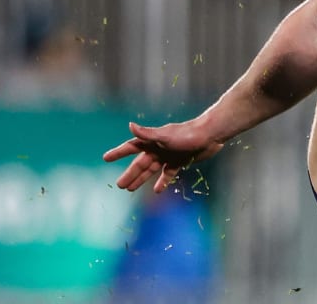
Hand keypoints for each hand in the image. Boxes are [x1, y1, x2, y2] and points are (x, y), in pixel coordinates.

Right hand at [103, 120, 224, 192]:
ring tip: (130, 189)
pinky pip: (168, 173)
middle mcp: (159, 148)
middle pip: (141, 163)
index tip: (106, 158)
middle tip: (119, 185)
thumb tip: (130, 125)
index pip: (131, 147)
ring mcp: (169, 155)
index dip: (118, 153)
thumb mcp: (165, 136)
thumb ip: (147, 133)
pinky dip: (162, 181)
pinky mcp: (181, 161)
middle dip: (130, 174)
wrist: (211, 135)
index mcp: (153, 141)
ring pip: (152, 170)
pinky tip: (156, 190)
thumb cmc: (188, 134)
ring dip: (142, 178)